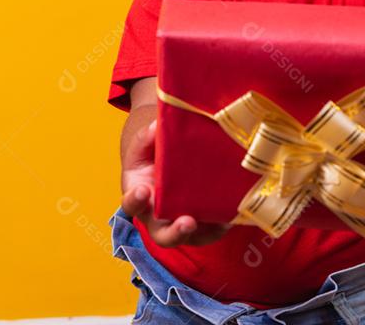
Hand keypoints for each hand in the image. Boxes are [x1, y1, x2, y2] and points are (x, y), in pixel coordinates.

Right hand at [121, 117, 232, 246]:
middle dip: (175, 232)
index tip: (142, 191)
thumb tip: (156, 126)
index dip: (135, 200)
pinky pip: (212, 230)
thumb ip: (147, 137)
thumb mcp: (145, 145)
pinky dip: (222, 225)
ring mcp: (180, 224)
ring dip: (206, 232)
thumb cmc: (151, 158)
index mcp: (140, 197)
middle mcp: (158, 218)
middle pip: (163, 235)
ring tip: (220, 224)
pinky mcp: (202, 225)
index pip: (132, 204)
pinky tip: (232, 217)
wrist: (166, 165)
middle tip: (187, 222)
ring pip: (192, 237)